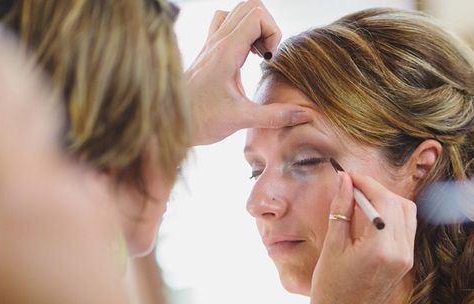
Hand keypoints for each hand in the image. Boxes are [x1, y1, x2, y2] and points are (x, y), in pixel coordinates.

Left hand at [185, 0, 310, 145]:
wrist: (167, 121)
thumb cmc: (200, 120)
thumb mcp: (242, 119)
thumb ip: (275, 116)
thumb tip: (306, 115)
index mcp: (226, 52)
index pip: (257, 15)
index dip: (273, 32)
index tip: (270, 60)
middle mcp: (217, 41)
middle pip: (249, 6)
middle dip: (268, 27)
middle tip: (268, 56)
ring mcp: (210, 43)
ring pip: (237, 11)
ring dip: (255, 26)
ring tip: (259, 54)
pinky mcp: (208, 51)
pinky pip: (225, 23)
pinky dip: (241, 31)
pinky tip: (245, 56)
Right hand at [307, 172, 416, 303]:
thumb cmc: (330, 290)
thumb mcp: (332, 246)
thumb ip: (341, 209)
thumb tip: (344, 180)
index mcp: (381, 248)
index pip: (383, 200)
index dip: (366, 184)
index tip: (348, 177)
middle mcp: (401, 253)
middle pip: (399, 204)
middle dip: (377, 190)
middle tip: (352, 187)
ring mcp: (406, 259)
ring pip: (406, 214)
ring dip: (386, 202)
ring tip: (360, 202)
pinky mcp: (406, 263)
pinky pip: (405, 229)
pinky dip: (391, 217)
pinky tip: (369, 219)